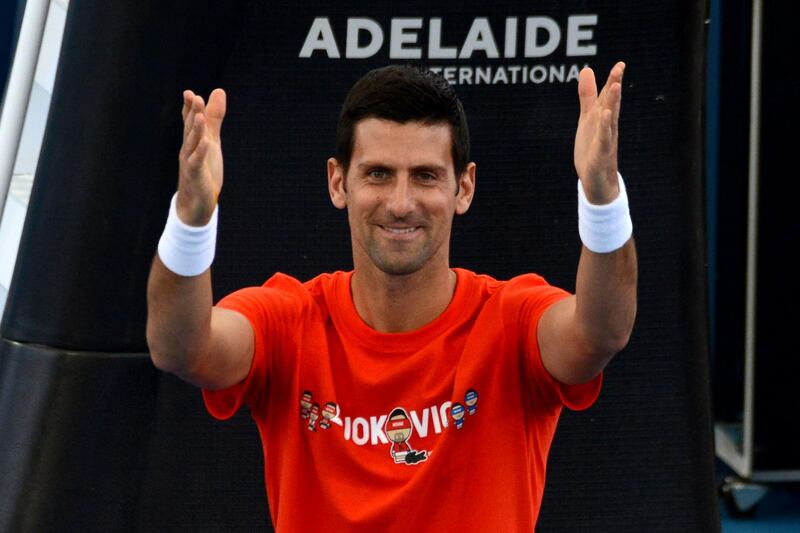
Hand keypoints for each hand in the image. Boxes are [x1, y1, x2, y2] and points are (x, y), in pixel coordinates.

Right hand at [177, 88, 225, 224]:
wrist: (197, 202)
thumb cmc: (204, 169)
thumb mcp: (211, 140)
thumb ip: (213, 118)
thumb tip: (218, 91)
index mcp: (192, 141)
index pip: (189, 121)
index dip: (190, 108)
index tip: (190, 93)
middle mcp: (188, 150)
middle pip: (190, 129)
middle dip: (192, 113)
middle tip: (194, 97)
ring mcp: (190, 162)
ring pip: (192, 143)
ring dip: (195, 129)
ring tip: (198, 115)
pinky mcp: (196, 175)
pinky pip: (197, 162)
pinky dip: (201, 152)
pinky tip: (206, 142)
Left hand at [573, 62, 623, 203]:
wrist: (596, 180)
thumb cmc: (592, 148)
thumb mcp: (587, 119)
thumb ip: (588, 96)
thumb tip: (587, 70)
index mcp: (603, 118)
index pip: (608, 97)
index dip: (613, 80)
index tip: (620, 63)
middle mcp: (607, 127)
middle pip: (611, 104)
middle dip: (614, 85)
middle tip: (619, 68)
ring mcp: (605, 140)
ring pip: (610, 119)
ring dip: (612, 103)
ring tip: (615, 86)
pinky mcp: (600, 155)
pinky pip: (603, 139)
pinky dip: (604, 128)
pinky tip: (605, 115)